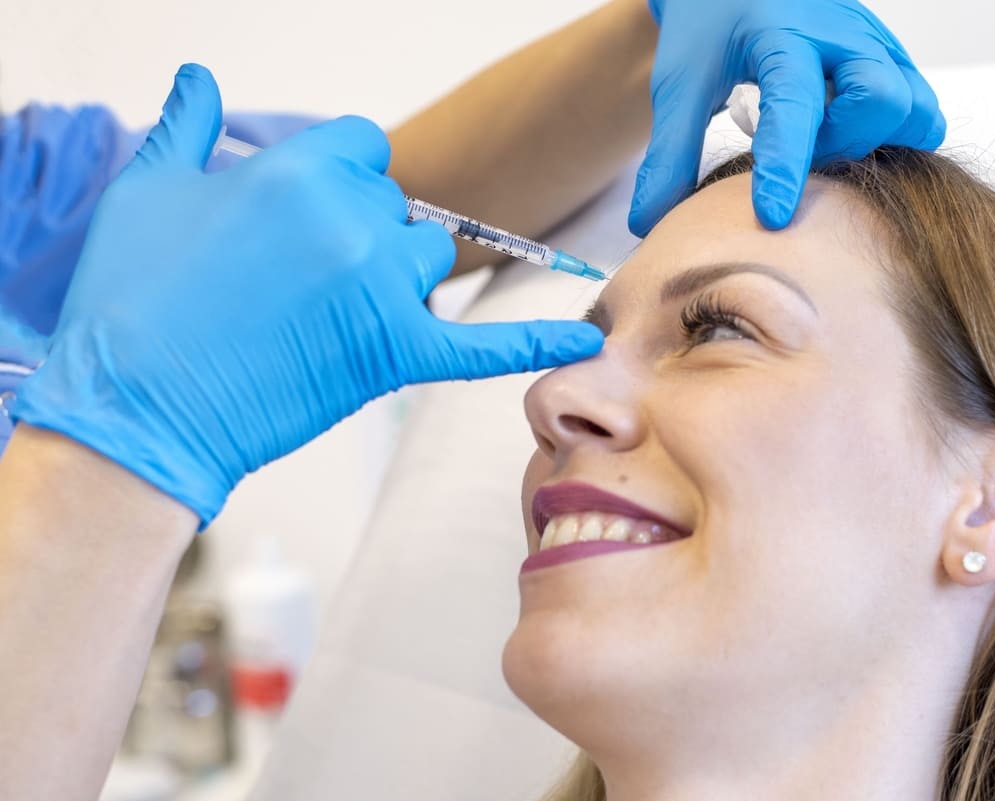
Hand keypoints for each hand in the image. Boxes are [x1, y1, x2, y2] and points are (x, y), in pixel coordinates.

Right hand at [14, 64, 602, 524]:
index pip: (361, 150)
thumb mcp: (146, 190)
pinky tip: (580, 338)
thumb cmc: (130, 300)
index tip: (309, 217)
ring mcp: (379, 287)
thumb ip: (186, 125)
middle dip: (360, 235)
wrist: (139, 405)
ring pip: (427, 258)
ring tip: (329, 314)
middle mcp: (351, 219)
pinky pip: (481, 345)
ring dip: (396, 278)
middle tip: (299, 283)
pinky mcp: (394, 353)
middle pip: (395, 207)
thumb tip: (201, 77)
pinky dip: (532, 342)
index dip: (338, 182)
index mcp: (299, 170)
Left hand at [628, 0, 945, 234]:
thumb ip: (669, 156)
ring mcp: (873, 42)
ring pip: (913, 105)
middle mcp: (840, 33)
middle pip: (881, 99)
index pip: (794, 105)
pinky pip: (917, 106)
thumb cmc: (708, 26)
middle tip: (807, 148)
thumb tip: (648, 225)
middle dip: (845, 142)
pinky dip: (889, 133)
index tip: (772, 217)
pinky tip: (846, 135)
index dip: (786, 165)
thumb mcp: (680, 85)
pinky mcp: (889, 54)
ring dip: (874, 139)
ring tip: (827, 139)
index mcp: (781, 35)